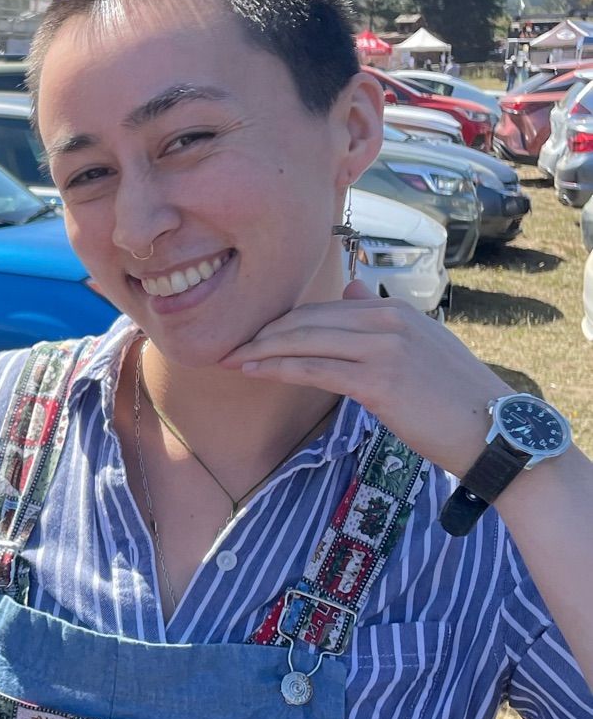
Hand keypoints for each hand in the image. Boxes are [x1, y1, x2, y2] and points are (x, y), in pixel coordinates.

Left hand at [219, 281, 507, 476]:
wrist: (492, 429)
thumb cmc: (452, 397)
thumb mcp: (420, 344)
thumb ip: (379, 317)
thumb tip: (350, 289)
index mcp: (393, 310)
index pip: (322, 310)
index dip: (281, 322)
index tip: (251, 334)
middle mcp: (386, 320)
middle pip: (306, 321)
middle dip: (261, 333)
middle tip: (226, 344)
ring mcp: (383, 348)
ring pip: (304, 342)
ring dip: (260, 350)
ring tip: (229, 358)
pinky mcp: (378, 381)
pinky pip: (314, 369)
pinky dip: (278, 368)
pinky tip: (252, 371)